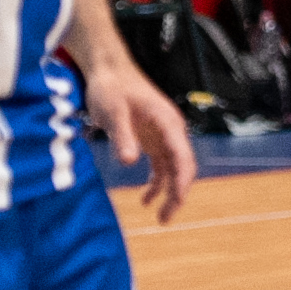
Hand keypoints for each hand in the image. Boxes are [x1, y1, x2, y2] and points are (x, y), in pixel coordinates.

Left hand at [82, 59, 194, 223]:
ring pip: (173, 169)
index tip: (177, 202)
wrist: (107, 70)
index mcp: (167, 122)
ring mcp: (162, 135)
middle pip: (183, 167)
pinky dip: (156, 183)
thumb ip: (123, 136)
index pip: (182, 157)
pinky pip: (160, 166)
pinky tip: (145, 199)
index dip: (182, 181)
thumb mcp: (113, 112)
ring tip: (161, 217)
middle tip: (166, 218)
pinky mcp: (151, 139)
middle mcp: (170, 130)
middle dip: (178, 193)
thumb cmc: (112, 87)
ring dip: (170, 192)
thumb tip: (130, 162)